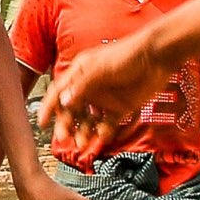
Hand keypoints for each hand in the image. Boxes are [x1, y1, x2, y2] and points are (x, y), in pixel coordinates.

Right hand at [46, 39, 164, 147]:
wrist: (157, 57)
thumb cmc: (126, 55)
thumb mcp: (100, 68)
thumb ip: (82, 86)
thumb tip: (63, 101)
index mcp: (80, 73)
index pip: (59, 91)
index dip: (49, 107)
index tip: (42, 122)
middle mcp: (90, 87)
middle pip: (72, 110)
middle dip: (66, 125)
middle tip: (64, 138)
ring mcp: (105, 99)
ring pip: (88, 120)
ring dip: (83, 132)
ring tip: (81, 144)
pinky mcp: (120, 108)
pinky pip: (107, 124)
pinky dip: (102, 133)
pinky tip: (101, 138)